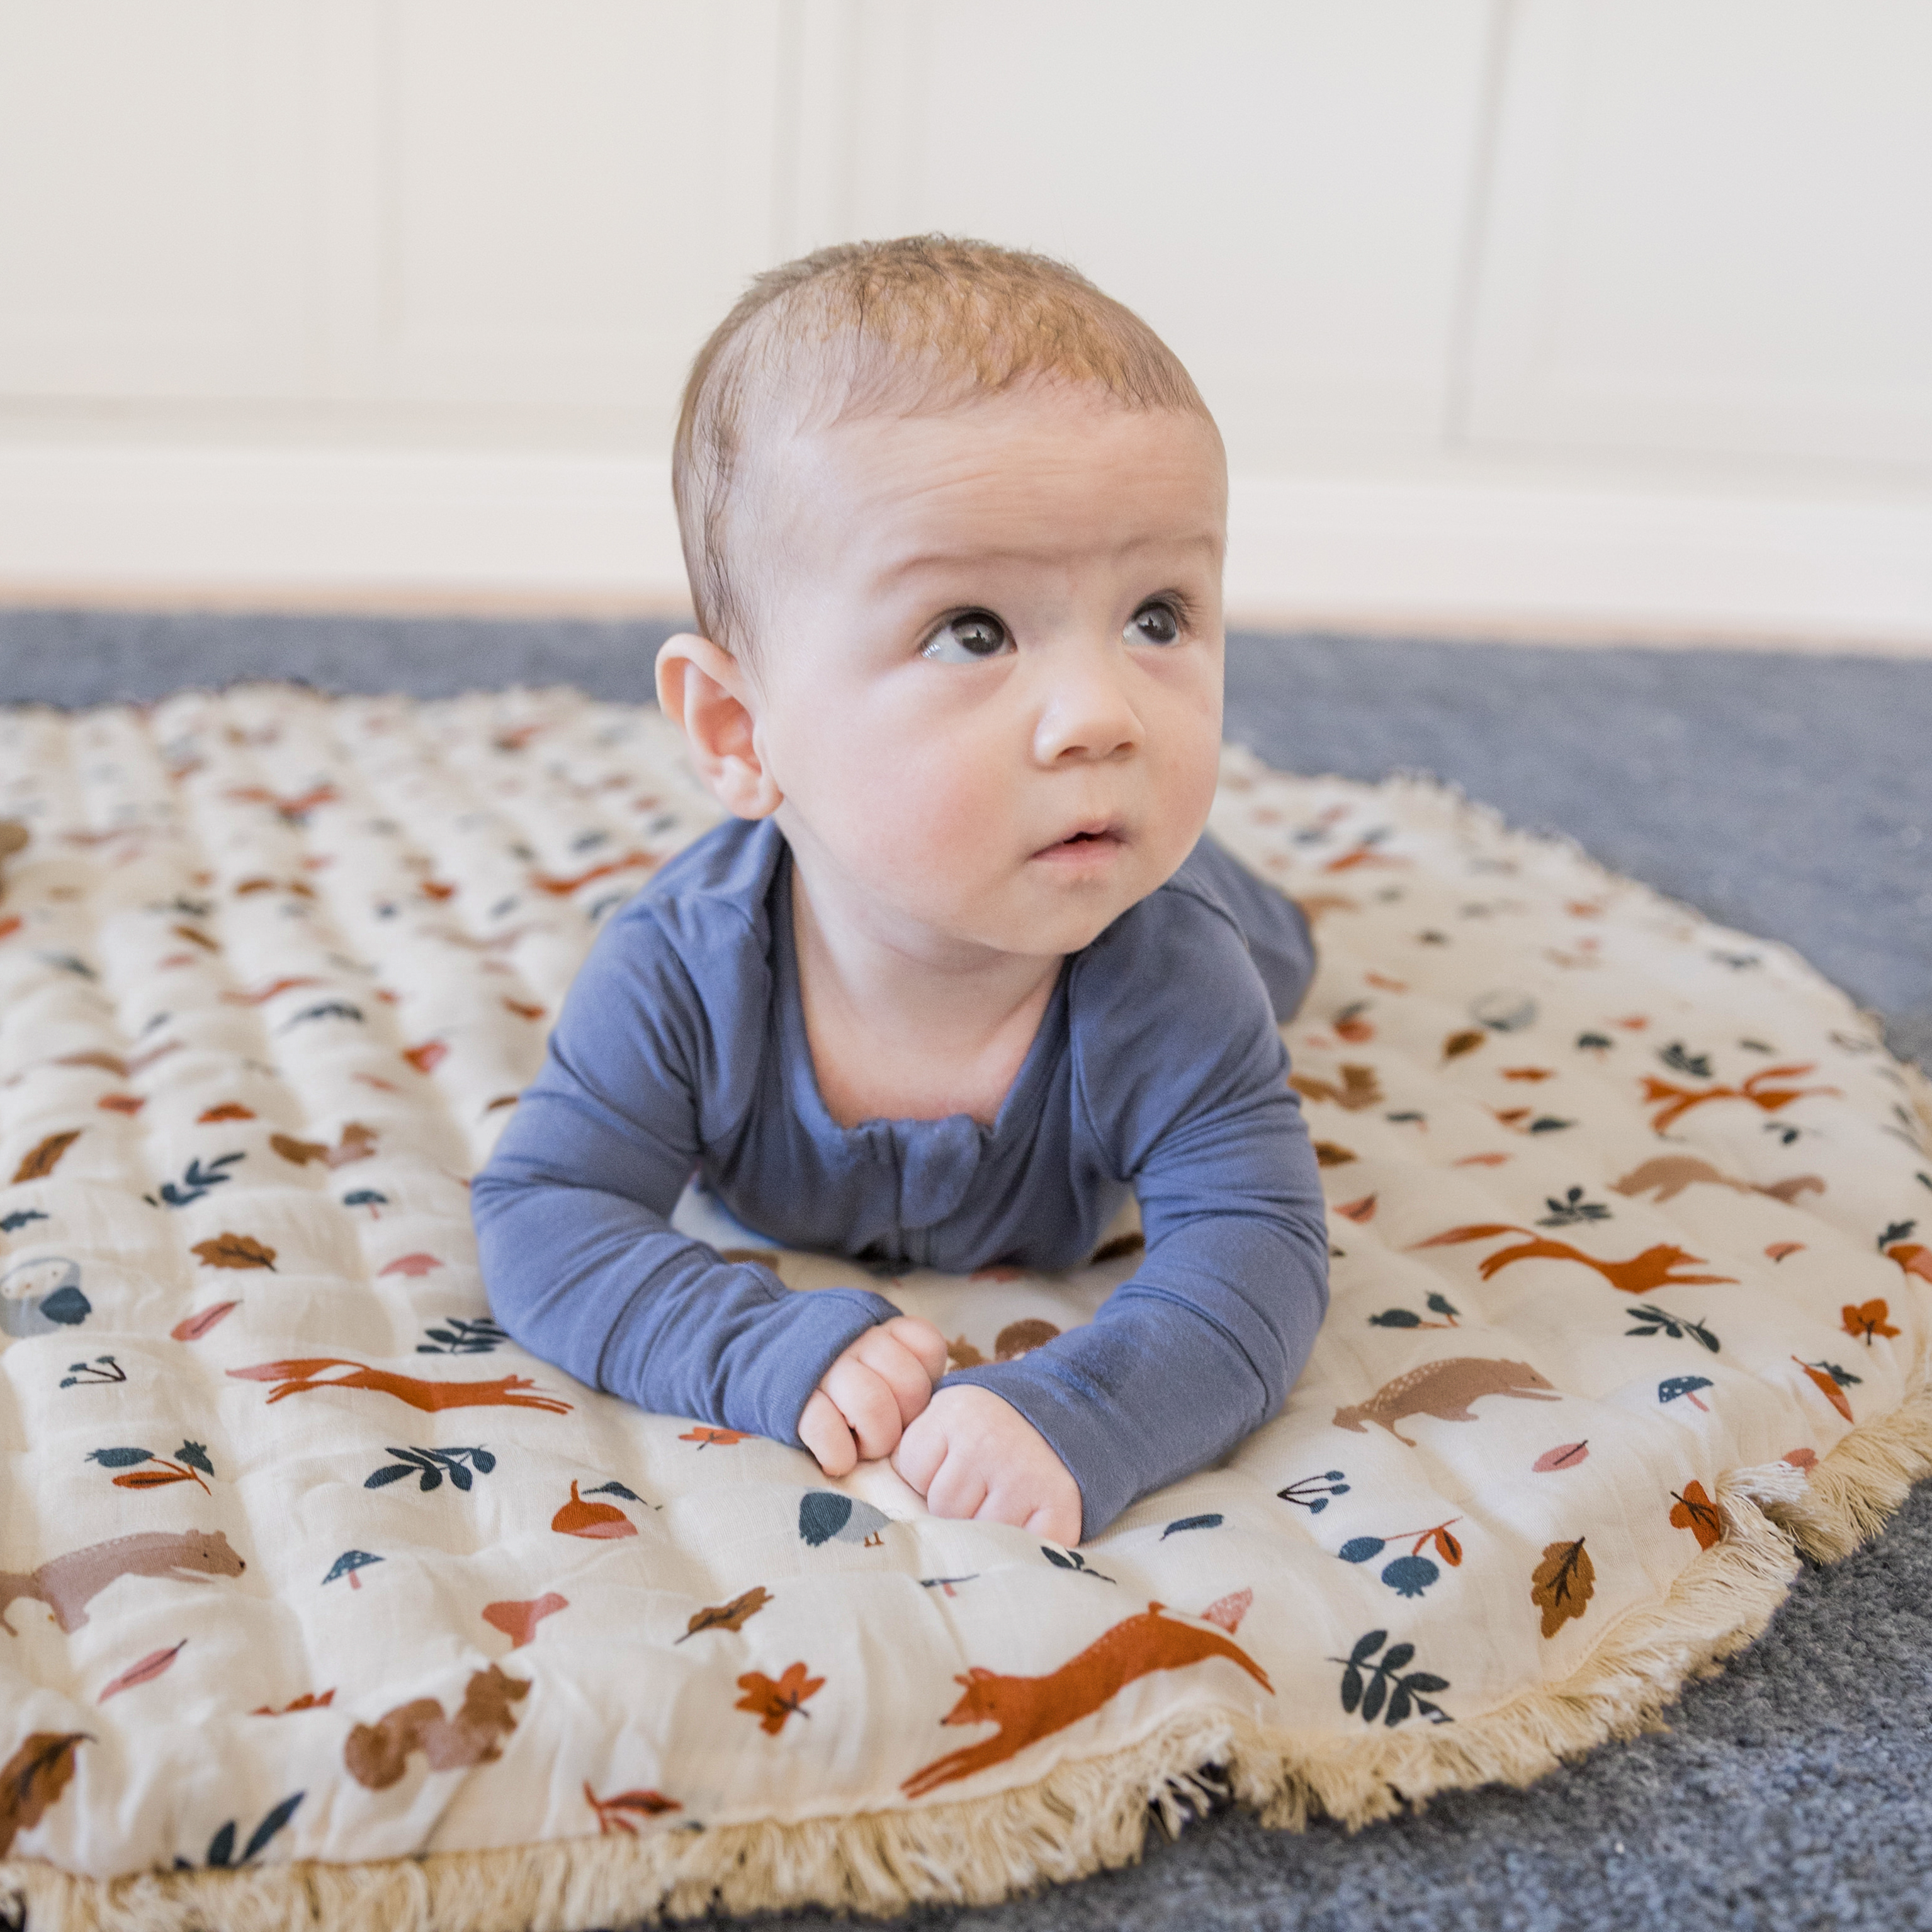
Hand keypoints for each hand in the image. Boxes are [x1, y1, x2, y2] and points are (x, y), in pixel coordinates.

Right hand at [797, 1315, 947, 1476]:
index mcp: (879, 1326)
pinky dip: (839, 1455)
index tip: (903, 1395)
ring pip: (875, 1408)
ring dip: (875, 1441)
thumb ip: (902, 1360)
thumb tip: (934, 1401)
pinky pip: (830, 1434)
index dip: (925, 1380)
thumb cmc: (827, 1360)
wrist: (751, 1345)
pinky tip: (835, 1456)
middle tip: (883, 1429)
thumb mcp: (868, 1343)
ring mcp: (826, 1369)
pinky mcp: (795, 1401)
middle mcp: (856, 1341)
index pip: (928, 1346)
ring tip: (860, 1445)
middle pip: (910, 1386)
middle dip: (904, 1420)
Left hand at [891, 1383, 1083, 1546]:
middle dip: (956, 1505)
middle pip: (941, 1506)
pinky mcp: (1056, 1509)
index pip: (911, 1470)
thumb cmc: (998, 1430)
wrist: (1073, 1416)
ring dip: (986, 1525)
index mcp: (954, 1412)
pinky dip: (1018, 1544)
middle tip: (984, 1485)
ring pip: (974, 1531)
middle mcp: (987, 1440)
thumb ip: (920, 1448)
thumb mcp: (953, 1419)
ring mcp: (1022, 1476)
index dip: (929, 1476)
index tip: (955, 1462)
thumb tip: (868, 1506)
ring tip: (1005, 1499)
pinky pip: (1015, 1548)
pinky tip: (1027, 1519)